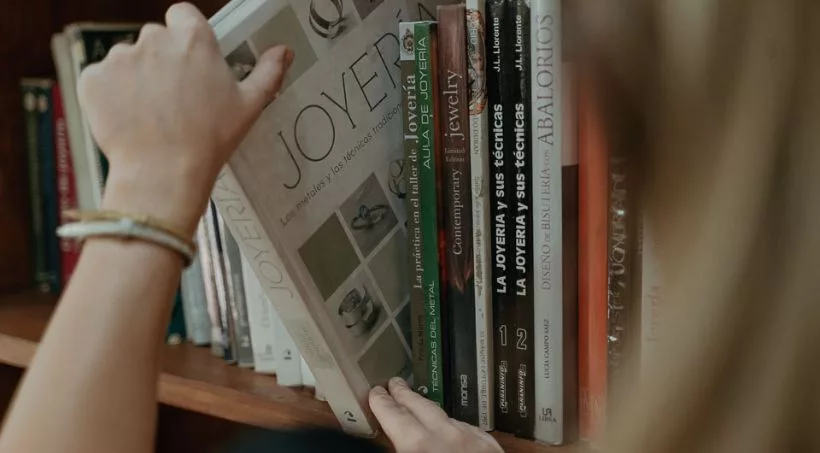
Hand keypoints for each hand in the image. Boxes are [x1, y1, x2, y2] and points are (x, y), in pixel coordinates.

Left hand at [77, 2, 293, 236]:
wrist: (163, 173)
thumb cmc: (209, 141)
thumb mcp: (249, 106)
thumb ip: (267, 72)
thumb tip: (282, 52)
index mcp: (193, 40)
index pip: (183, 16)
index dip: (185, 36)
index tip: (189, 60)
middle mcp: (154, 40)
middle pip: (155, 39)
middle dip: (162, 62)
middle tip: (175, 99)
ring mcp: (119, 58)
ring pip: (127, 60)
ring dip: (136, 79)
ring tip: (152, 114)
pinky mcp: (93, 79)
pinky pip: (101, 80)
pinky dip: (111, 96)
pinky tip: (130, 119)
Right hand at [369, 378, 502, 452]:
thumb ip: (400, 444)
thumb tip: (393, 434)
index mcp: (418, 444)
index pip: (393, 415)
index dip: (381, 402)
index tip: (376, 391)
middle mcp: (446, 435)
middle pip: (421, 407)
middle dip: (405, 395)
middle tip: (395, 383)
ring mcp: (472, 439)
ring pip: (446, 417)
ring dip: (430, 411)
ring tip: (418, 405)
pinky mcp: (491, 447)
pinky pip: (468, 430)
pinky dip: (454, 427)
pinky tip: (451, 429)